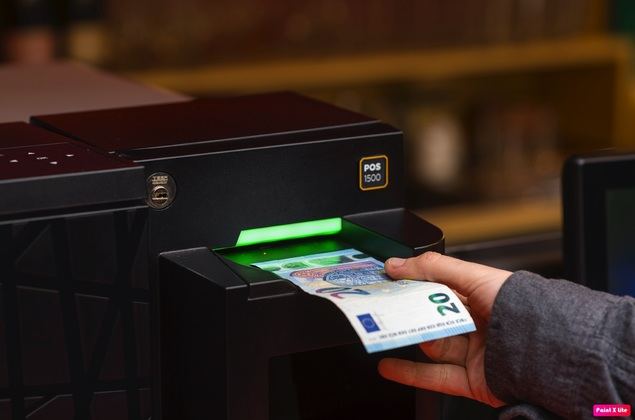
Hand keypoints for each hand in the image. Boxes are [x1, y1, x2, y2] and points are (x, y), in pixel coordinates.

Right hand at [377, 252, 510, 406]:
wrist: (546, 351)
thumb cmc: (519, 308)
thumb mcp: (474, 276)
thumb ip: (433, 268)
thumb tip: (397, 264)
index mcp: (480, 297)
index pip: (438, 289)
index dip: (413, 285)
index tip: (389, 282)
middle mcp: (478, 325)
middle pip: (433, 319)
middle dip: (409, 313)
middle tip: (384, 308)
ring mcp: (475, 354)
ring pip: (432, 346)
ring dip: (410, 339)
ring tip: (388, 330)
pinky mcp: (472, 381)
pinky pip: (436, 377)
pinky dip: (410, 374)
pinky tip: (389, 366)